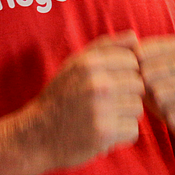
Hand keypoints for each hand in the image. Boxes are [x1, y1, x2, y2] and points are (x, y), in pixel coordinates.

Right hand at [28, 31, 144, 169]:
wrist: (35, 137)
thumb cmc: (60, 97)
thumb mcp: (75, 65)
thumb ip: (105, 46)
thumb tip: (135, 37)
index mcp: (89, 63)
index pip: (133, 61)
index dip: (124, 73)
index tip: (109, 83)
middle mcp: (96, 83)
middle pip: (138, 85)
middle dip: (127, 95)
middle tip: (107, 104)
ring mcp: (100, 109)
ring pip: (137, 108)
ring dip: (125, 115)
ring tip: (104, 117)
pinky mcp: (103, 133)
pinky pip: (132, 130)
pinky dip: (121, 135)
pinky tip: (105, 133)